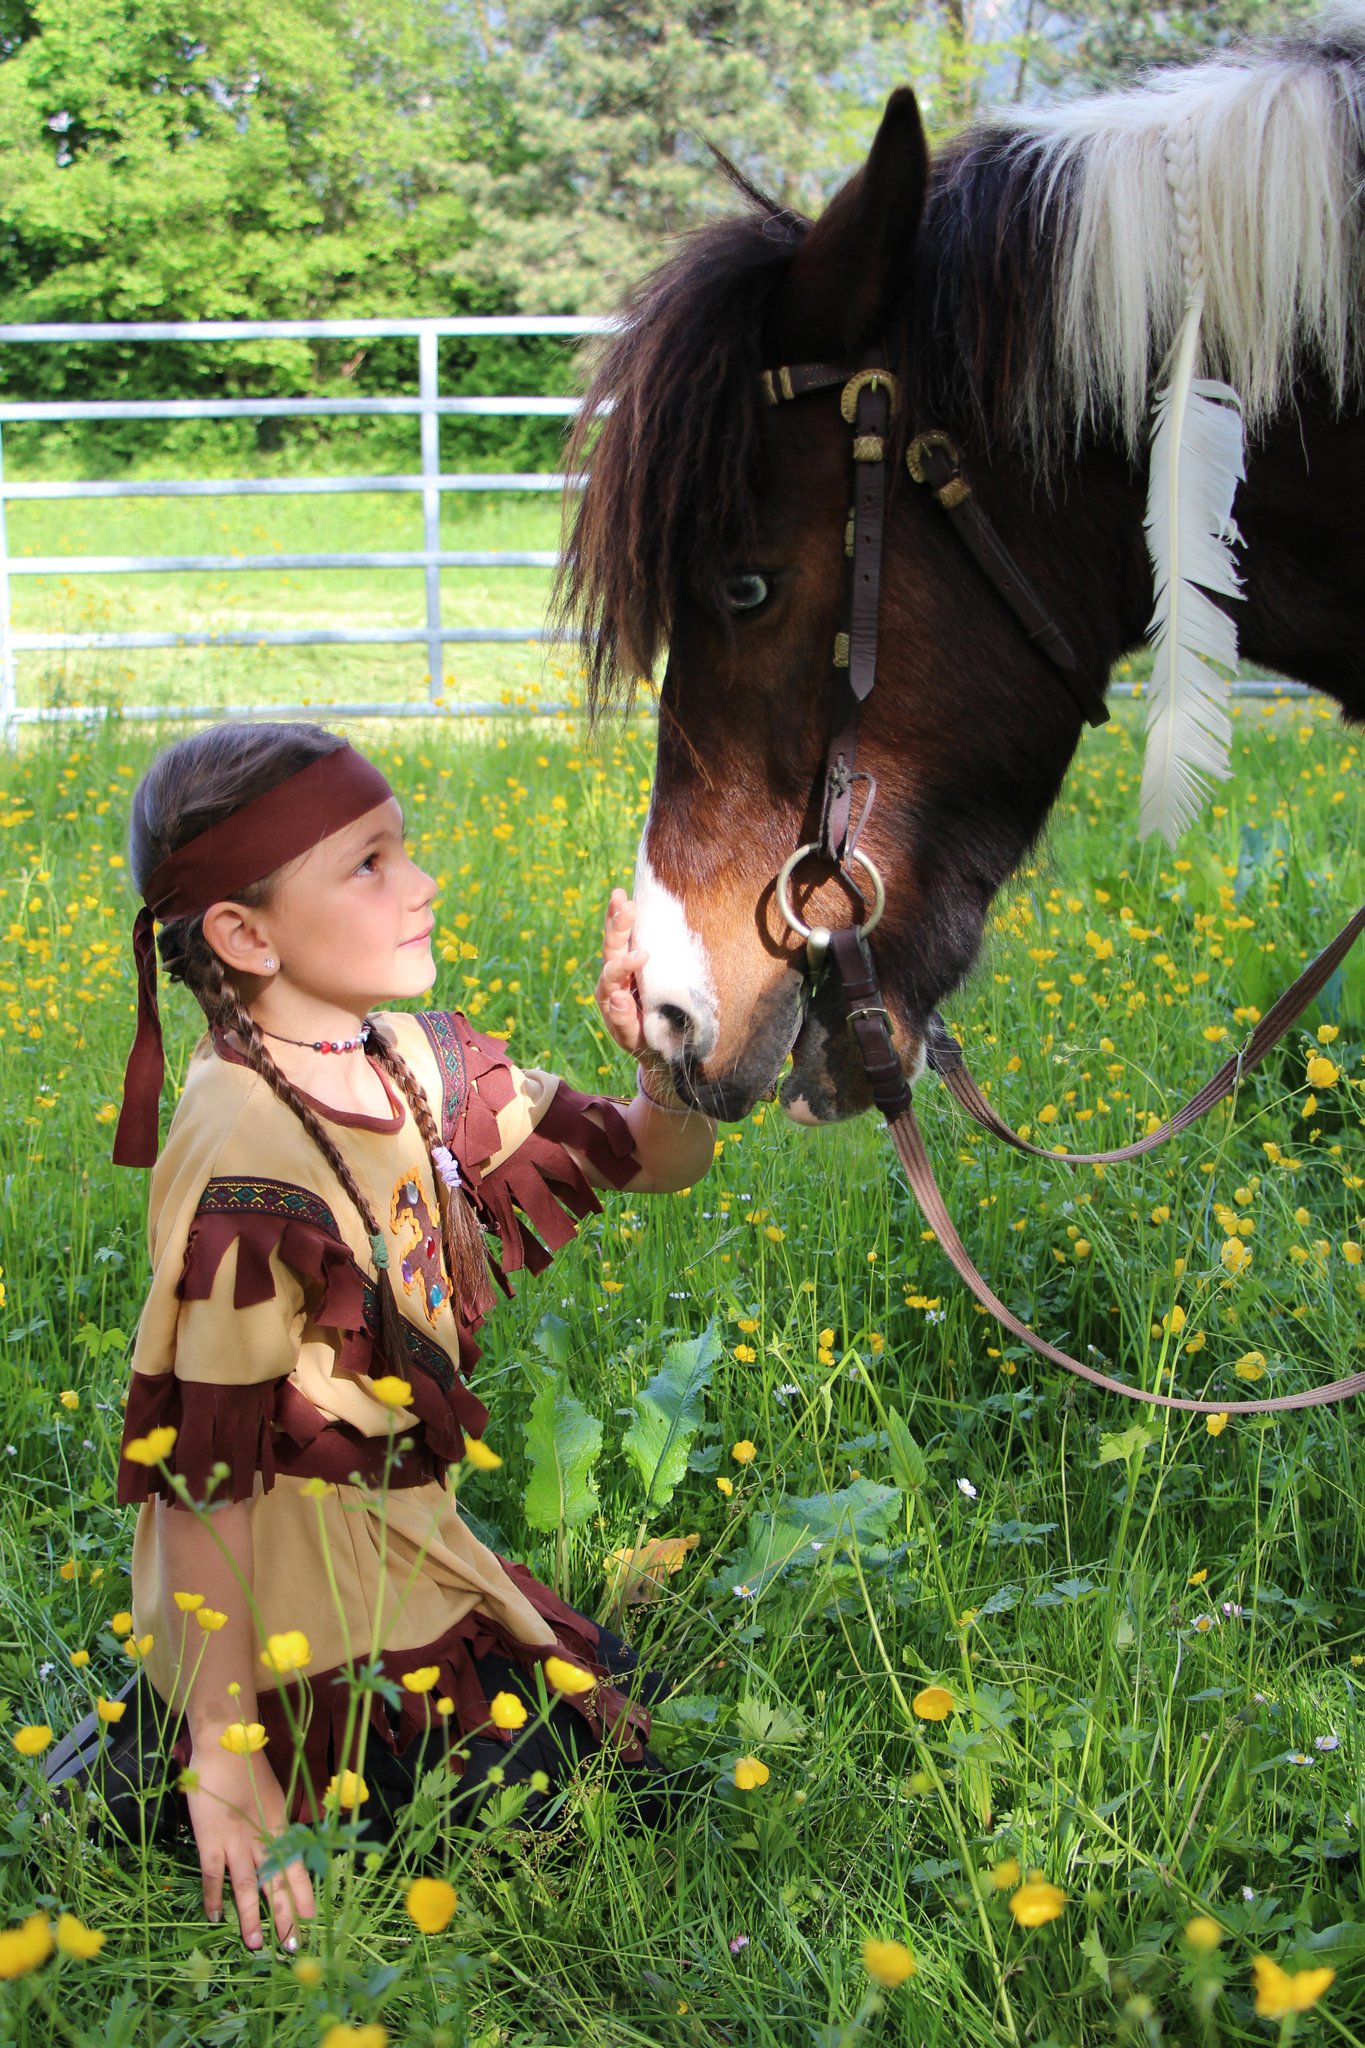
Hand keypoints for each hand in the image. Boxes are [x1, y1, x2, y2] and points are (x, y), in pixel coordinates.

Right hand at [186, 1741, 314, 1952]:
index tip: (313, 1920)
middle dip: (284, 1917)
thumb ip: (274, 1824)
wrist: (227, 1747)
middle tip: (292, 1946)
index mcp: (280, 1828)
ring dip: (250, 1918)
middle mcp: (262, 1840)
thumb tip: (282, 1848)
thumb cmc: (249, 1769)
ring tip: (255, 1946)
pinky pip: (214, 1875)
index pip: (298, 1869)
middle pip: (276, 1885)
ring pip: (246, 1888)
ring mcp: (236, 1842)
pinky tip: (214, 1917)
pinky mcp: (211, 1841)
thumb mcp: (271, 1798)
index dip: (305, 1896)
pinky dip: (213, 1897)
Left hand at [596, 888, 647, 1054]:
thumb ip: (624, 1023)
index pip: (612, 975)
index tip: (644, 955)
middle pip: (610, 949)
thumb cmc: (646, 1044)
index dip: (625, 964)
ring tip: (620, 894)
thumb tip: (618, 997)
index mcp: (610, 996)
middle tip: (626, 905)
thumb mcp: (635, 1039)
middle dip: (617, 927)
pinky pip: (631, 940)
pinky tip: (632, 901)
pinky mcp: (636, 965)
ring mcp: (623, 970)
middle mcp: (612, 979)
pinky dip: (632, 922)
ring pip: (616, 941)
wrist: (655, 1047)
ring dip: (617, 917)